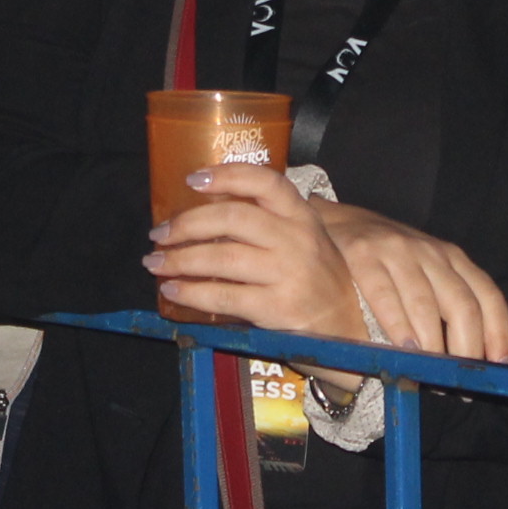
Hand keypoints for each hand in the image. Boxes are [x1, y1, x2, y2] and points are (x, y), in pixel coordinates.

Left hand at [148, 165, 504, 363]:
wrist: (351, 334)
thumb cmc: (320, 283)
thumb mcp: (305, 243)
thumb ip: (270, 224)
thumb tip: (210, 207)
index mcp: (304, 217)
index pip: (265, 182)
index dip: (226, 175)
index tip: (193, 179)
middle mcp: (297, 240)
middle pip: (231, 217)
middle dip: (186, 223)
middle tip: (160, 233)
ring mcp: (288, 274)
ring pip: (220, 256)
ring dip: (179, 259)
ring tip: (156, 263)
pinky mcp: (277, 308)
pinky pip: (222, 295)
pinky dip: (190, 292)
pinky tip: (174, 291)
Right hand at [310, 199, 507, 363]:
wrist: (338, 222)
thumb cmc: (390, 260)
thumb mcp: (428, 272)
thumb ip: (448, 305)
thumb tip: (469, 362)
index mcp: (454, 258)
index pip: (488, 296)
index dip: (499, 333)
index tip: (500, 366)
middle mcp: (432, 252)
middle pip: (462, 305)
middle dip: (465, 349)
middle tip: (458, 383)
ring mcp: (399, 251)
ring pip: (426, 304)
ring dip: (432, 345)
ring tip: (430, 374)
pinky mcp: (364, 254)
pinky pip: (385, 296)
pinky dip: (397, 325)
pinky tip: (403, 348)